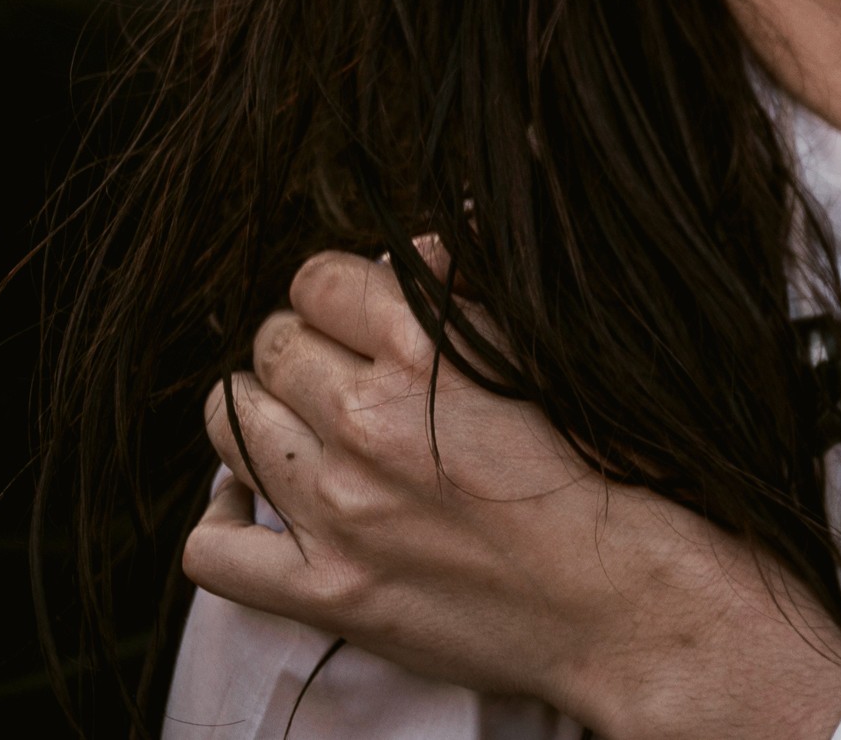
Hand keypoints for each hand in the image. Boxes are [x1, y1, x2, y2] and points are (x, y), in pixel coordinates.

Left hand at [186, 246, 840, 739]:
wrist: (629, 597)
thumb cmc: (609, 469)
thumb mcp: (549, 352)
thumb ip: (473, 289)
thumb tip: (424, 244)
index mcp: (426, 349)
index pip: (317, 280)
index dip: (337, 288)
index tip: (360, 309)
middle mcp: (367, 421)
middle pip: (271, 345)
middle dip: (302, 346)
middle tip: (341, 370)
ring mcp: (337, 511)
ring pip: (231, 422)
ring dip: (261, 411)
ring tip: (302, 423)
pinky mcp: (326, 590)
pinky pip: (211, 548)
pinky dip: (221, 518)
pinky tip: (252, 503)